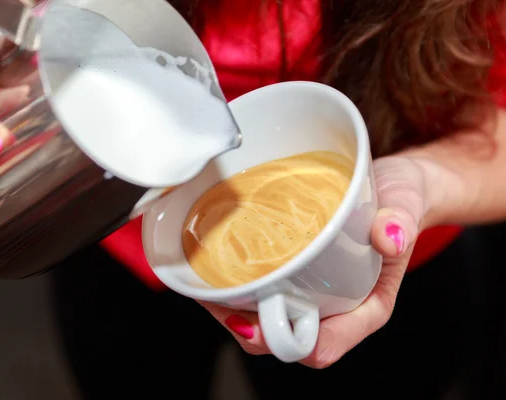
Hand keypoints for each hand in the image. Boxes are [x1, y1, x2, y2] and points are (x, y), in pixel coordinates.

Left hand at [200, 155, 429, 367]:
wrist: (388, 187)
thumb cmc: (399, 203)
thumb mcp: (405, 204)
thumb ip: (402, 220)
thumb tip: (390, 235)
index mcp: (366, 307)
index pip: (326, 344)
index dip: (291, 344)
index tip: (263, 324)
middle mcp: (334, 306)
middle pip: (285, 338)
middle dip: (249, 327)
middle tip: (220, 301)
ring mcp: (312, 291)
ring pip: (267, 319)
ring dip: (235, 309)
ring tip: (209, 286)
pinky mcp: (296, 273)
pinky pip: (263, 291)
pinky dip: (239, 287)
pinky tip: (219, 269)